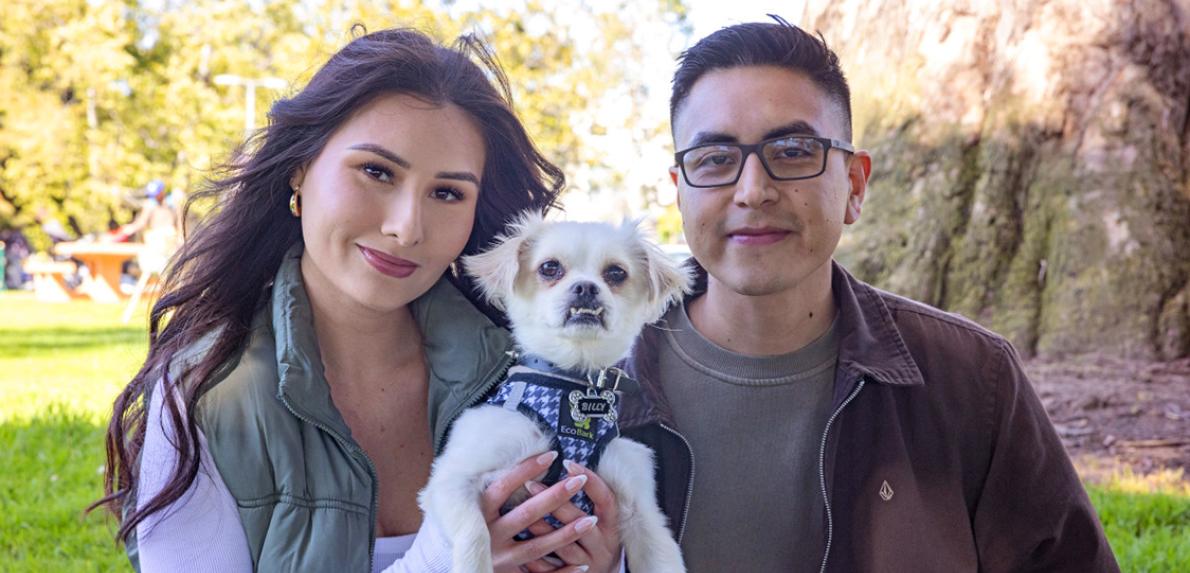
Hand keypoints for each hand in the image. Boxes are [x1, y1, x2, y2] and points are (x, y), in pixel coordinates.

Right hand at [481, 451, 596, 572]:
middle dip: (554, 498)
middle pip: (525, 516)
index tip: (552, 455)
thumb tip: (529, 457)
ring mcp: (499, 559)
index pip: (502, 489)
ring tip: (591, 520)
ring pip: (536, 547)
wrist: (465, 568)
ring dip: (565, 534)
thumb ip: (496, 490)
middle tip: (578, 481)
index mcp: (478, 515)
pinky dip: (562, 572)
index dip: (525, 471)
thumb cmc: (476, 528)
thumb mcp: (477, 509)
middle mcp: (487, 538)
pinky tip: (583, 564)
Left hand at [523, 460, 621, 572]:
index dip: (591, 481)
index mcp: (612, 526)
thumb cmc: (597, 541)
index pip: (606, 499)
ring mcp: (589, 563)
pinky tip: (520, 544)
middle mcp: (603, 545)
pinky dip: (536, 559)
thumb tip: (565, 466)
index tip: (568, 463)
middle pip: (582, 522)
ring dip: (543, 530)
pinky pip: (553, 571)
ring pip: (566, 548)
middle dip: (556, 501)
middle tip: (531, 483)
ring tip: (521, 512)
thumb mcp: (603, 521)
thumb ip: (588, 500)